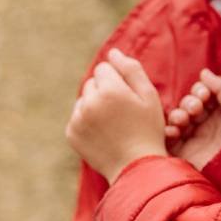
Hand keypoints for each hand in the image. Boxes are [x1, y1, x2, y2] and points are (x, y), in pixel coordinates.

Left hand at [65, 48, 166, 182]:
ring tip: (113, 124)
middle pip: (92, 82)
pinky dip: (88, 122)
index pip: (104, 68)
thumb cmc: (148, 130)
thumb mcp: (149, 96)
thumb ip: (131, 69)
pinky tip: (104, 134)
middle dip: (105, 91)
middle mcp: (89, 102)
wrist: (136, 168)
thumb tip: (112, 52)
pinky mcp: (71, 133)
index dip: (119, 81)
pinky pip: (77, 117)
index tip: (129, 98)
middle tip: (122, 113)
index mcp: (109, 90)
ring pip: (84, 99)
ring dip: (95, 105)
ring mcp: (78, 119)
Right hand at [168, 69, 220, 170]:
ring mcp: (194, 139)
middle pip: (188, 104)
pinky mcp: (184, 153)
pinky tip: (176, 131)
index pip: (203, 95)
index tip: (205, 94)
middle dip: (189, 102)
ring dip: (178, 114)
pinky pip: (169, 138)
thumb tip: (204, 72)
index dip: (200, 91)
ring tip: (184, 120)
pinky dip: (168, 131)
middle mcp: (207, 125)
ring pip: (177, 118)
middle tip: (196, 108)